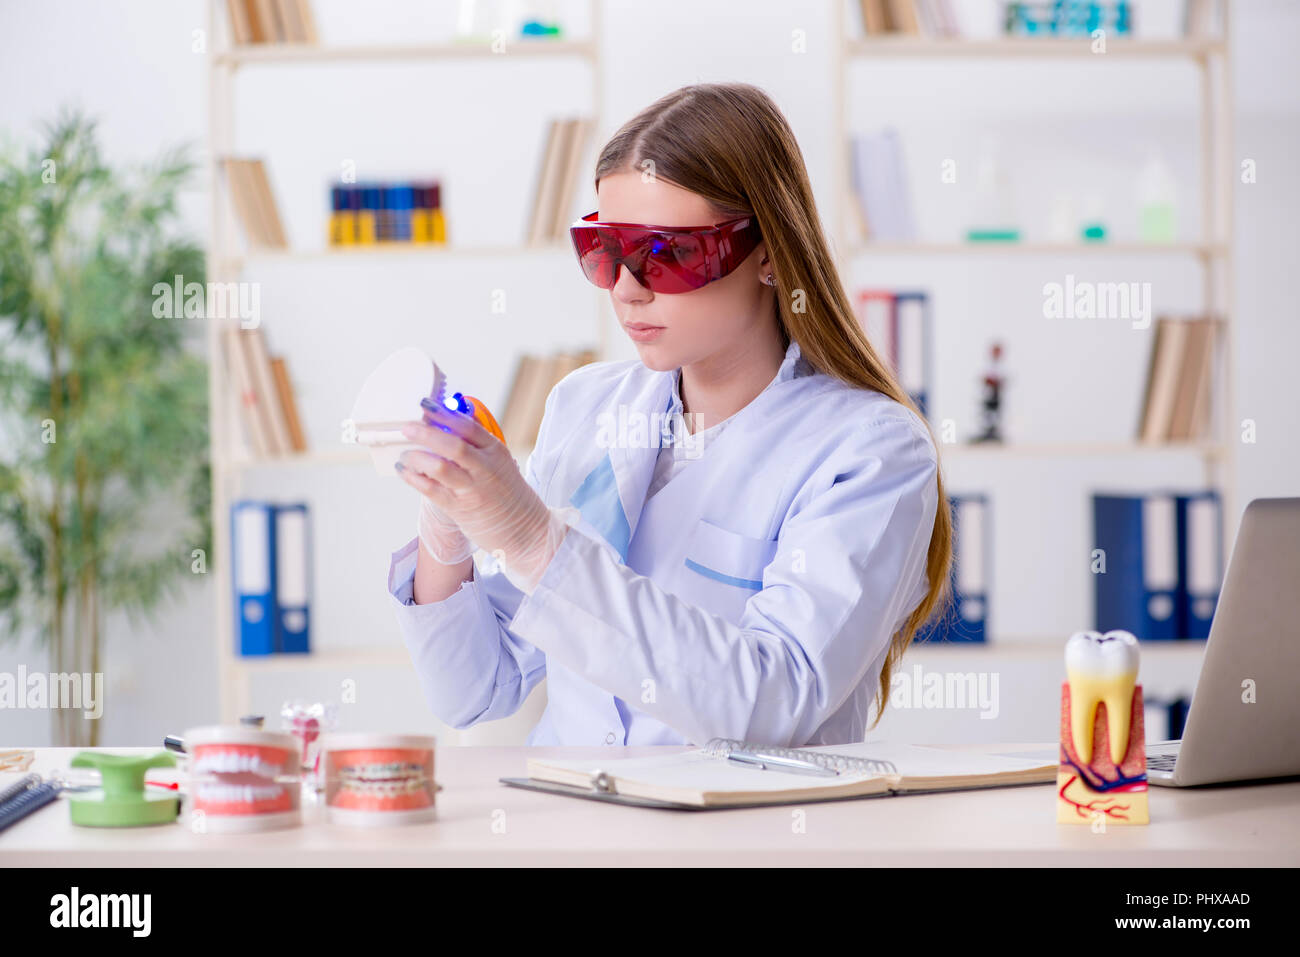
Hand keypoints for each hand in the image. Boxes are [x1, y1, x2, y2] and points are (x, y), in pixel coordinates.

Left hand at [395, 404, 567, 590]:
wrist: (524, 528)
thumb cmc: (506, 492)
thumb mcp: (499, 462)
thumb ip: (476, 442)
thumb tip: (449, 418)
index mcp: (496, 451)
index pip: (469, 427)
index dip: (444, 414)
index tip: (425, 405)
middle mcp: (485, 468)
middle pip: (453, 445)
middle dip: (426, 433)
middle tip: (406, 427)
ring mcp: (472, 489)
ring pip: (439, 468)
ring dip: (417, 458)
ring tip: (405, 453)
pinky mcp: (460, 508)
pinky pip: (431, 490)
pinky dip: (413, 478)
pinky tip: (405, 471)